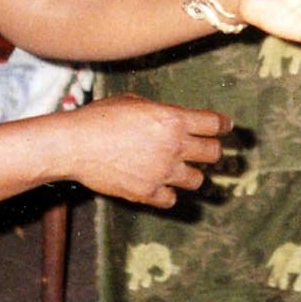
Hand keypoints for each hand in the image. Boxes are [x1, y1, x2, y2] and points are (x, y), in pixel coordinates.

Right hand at [58, 93, 230, 207]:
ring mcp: (162, 172)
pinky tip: (160, 186)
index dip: (224, 125)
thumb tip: (175, 118)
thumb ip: (161, 112)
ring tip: (180, 170)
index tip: (225, 127)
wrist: (75, 145)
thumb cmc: (100, 117)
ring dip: (192, 174)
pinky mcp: (148, 192)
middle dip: (211, 151)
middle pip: (213, 153)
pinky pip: (172, 198)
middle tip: (205, 151)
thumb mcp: (135, 102)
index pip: (215, 124)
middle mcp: (174, 146)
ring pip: (198, 180)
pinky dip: (168, 193)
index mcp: (173, 119)